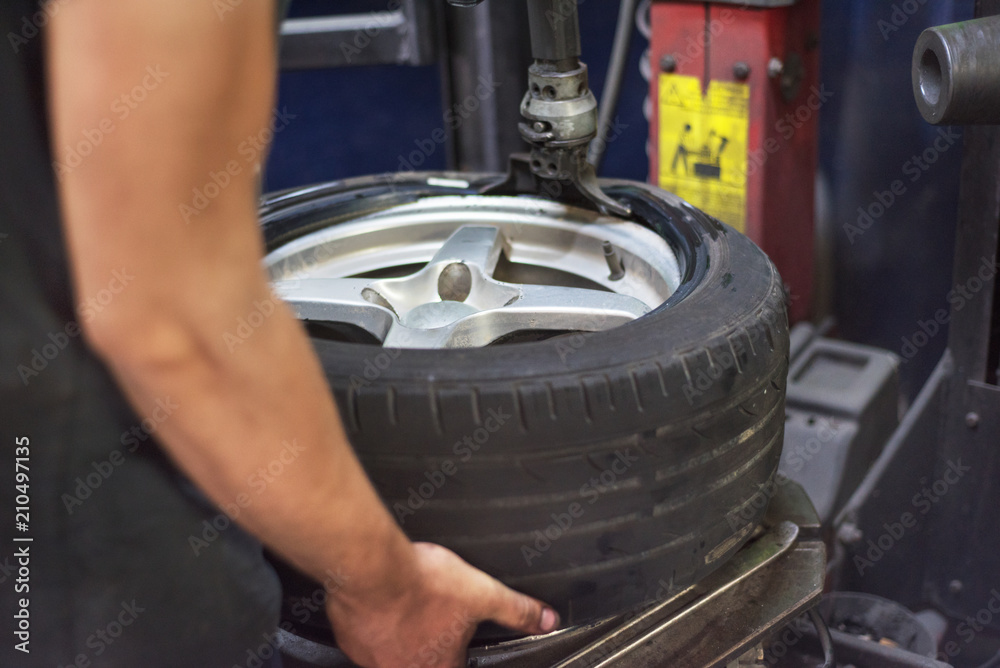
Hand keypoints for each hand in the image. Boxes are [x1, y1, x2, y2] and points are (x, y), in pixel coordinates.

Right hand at [326, 542, 559, 667]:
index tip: (454, 641)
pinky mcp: (351, 640)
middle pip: (421, 662)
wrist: (373, 568)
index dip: (458, 654)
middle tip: (429, 618)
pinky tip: (382, 603)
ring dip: (400, 636)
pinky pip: (365, 640)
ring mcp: (374, 659)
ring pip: (391, 655)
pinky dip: (375, 624)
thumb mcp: (482, 593)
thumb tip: (546, 618)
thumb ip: (516, 609)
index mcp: (439, 665)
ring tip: (408, 609)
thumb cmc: (422, 582)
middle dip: (427, 644)